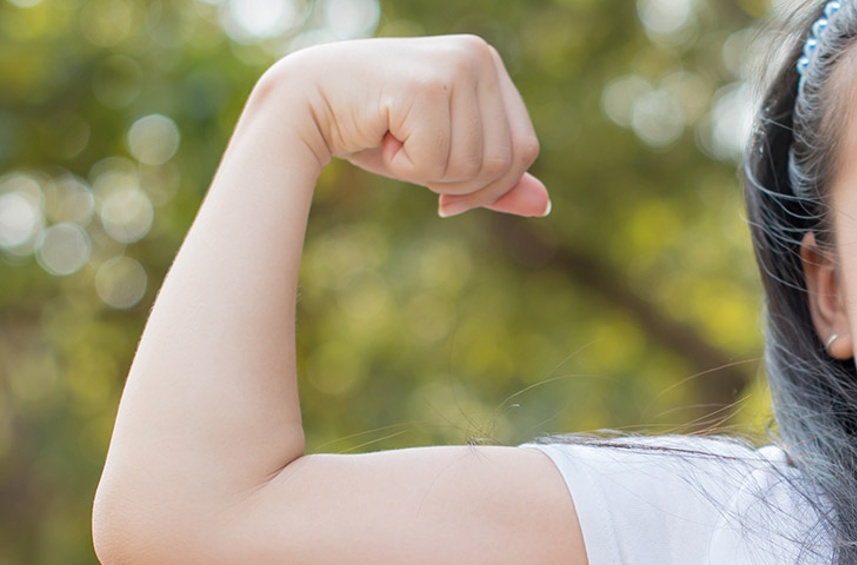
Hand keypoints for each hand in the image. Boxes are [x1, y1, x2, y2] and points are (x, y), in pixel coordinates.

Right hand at [266, 35, 548, 216]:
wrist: (301, 105)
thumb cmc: (373, 130)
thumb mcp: (443, 158)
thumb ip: (493, 179)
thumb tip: (544, 205)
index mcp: (488, 65)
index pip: (525, 149)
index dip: (490, 186)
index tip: (446, 194)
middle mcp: (479, 56)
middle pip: (506, 162)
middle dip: (460, 184)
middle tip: (412, 157)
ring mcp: (456, 66)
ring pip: (475, 165)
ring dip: (428, 173)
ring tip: (394, 139)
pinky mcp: (428, 86)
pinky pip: (440, 162)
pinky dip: (406, 166)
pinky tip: (380, 134)